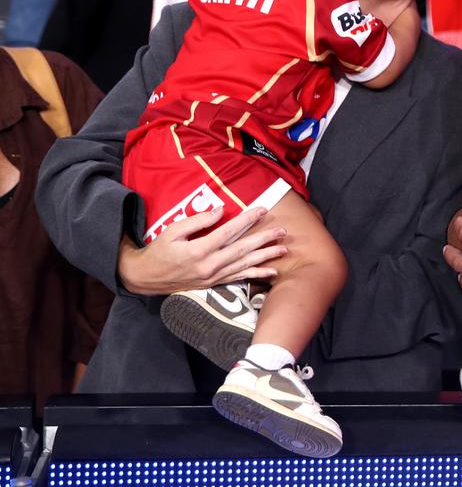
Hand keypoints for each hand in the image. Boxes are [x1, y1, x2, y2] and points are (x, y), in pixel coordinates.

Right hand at [117, 206, 287, 295]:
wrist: (146, 278)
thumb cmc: (159, 250)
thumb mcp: (172, 231)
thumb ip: (197, 221)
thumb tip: (219, 210)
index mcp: (199, 250)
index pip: (229, 232)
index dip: (247, 219)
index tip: (262, 210)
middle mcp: (209, 265)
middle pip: (242, 249)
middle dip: (264, 239)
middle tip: (282, 230)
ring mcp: (213, 277)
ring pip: (245, 265)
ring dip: (266, 256)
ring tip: (283, 249)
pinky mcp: (214, 284)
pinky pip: (239, 278)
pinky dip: (256, 274)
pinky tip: (272, 271)